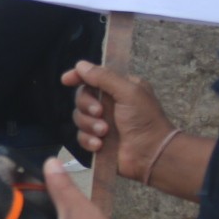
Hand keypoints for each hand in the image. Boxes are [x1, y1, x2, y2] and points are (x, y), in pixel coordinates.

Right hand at [65, 60, 172, 181]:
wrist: (151, 154)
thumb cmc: (145, 120)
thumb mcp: (128, 92)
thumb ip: (104, 77)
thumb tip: (80, 65)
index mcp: (119, 88)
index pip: (93, 77)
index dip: (78, 76)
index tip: (66, 80)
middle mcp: (109, 103)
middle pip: (82, 97)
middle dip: (87, 105)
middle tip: (100, 112)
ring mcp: (103, 122)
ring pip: (79, 118)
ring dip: (90, 125)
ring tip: (105, 132)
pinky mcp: (98, 140)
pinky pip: (81, 136)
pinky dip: (89, 140)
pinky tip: (99, 145)